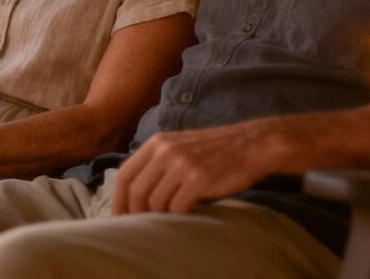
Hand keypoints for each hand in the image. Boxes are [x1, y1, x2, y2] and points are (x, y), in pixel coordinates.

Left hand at [112, 119, 285, 214]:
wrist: (250, 145)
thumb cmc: (214, 151)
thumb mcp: (179, 146)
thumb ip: (157, 162)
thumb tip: (134, 192)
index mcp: (157, 142)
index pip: (125, 173)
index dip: (119, 198)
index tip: (119, 216)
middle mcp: (166, 150)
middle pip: (137, 190)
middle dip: (136, 213)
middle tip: (141, 226)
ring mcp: (182, 163)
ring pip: (156, 202)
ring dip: (161, 215)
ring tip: (172, 215)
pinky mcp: (199, 178)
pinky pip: (178, 207)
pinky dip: (179, 216)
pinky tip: (188, 213)